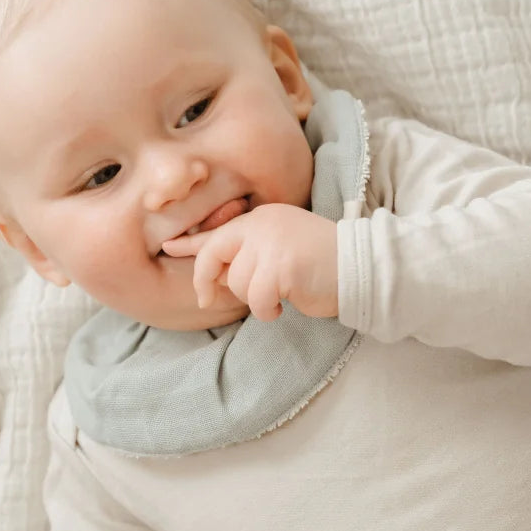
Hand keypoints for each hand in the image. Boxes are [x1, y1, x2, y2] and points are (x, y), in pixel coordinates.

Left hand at [162, 203, 338, 321]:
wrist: (362, 266)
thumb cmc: (322, 265)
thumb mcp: (279, 251)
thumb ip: (248, 256)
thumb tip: (210, 277)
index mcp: (261, 219)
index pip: (218, 232)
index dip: (191, 244)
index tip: (169, 247)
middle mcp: (262, 224)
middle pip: (213, 256)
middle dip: (208, 281)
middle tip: (209, 299)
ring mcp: (271, 243)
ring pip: (236, 283)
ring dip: (254, 299)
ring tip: (279, 294)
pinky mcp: (281, 267)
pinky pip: (256, 300)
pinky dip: (266, 310)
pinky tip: (284, 305)